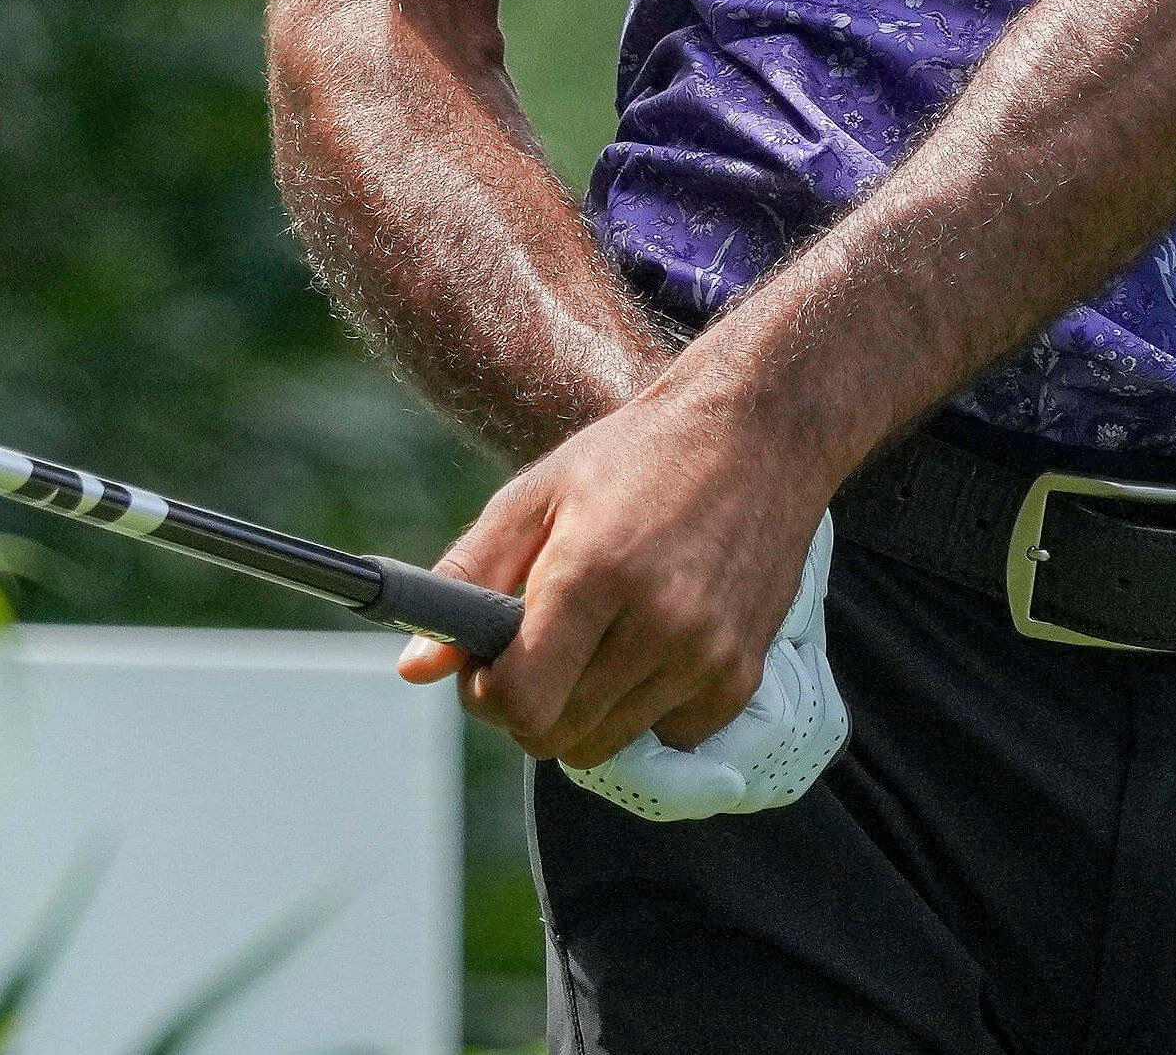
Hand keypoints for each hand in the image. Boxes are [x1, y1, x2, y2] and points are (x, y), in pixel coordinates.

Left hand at [393, 375, 838, 768]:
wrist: (759, 433)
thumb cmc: (637, 457)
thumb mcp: (536, 495)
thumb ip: (468, 578)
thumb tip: (415, 667)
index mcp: (593, 572)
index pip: (522, 701)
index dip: (488, 695)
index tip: (489, 666)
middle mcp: (657, 622)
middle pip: (559, 736)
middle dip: (531, 704)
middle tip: (540, 645)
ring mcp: (707, 654)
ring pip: (609, 742)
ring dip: (588, 706)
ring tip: (599, 633)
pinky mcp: (743, 674)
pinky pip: (669, 733)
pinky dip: (649, 705)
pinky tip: (653, 641)